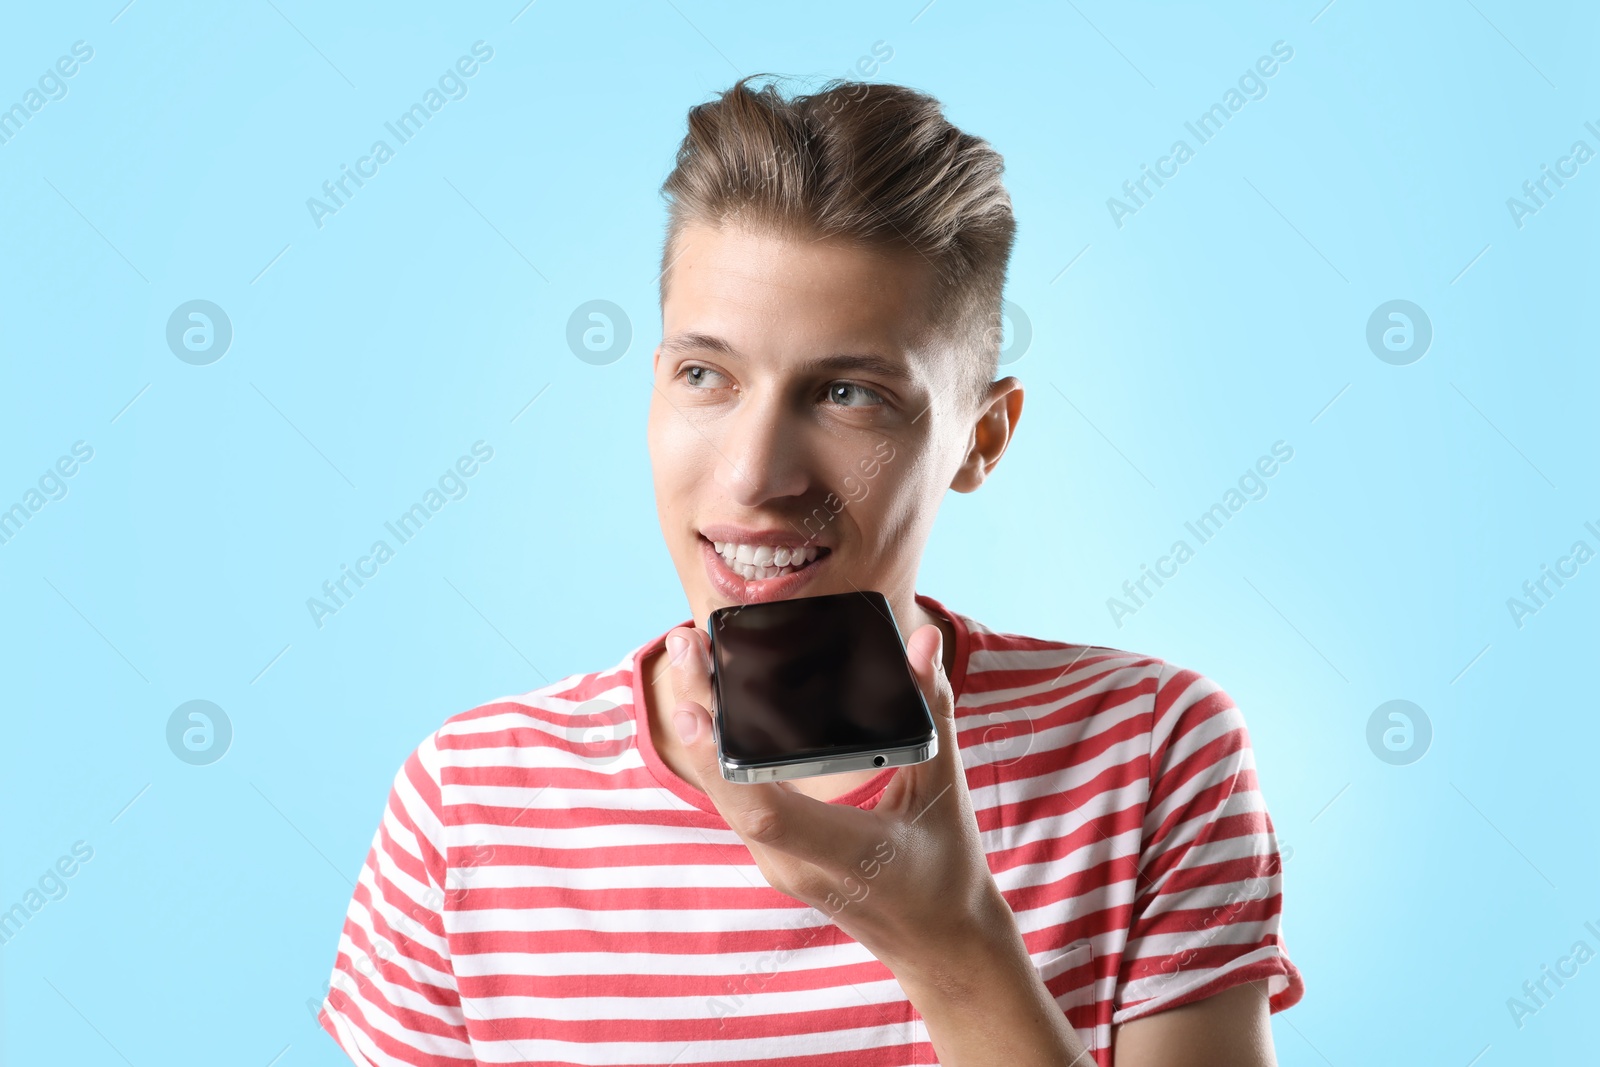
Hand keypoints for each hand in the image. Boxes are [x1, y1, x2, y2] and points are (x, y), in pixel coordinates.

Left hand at [663, 620, 1006, 975]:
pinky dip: (720, 753)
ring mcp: (779, 866)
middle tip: (687, 643)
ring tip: (692, 660)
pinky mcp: (775, 858)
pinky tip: (713, 706)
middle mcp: (795, 865)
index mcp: (844, 852)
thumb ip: (932, 712)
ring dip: (702, 731)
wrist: (939, 944)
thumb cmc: (949, 868)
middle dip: (699, 715)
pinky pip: (736, 802)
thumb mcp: (945, 788)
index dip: (721, 760)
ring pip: (724, 795)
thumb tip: (923, 641)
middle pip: (728, 791)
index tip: (695, 705)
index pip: (765, 810)